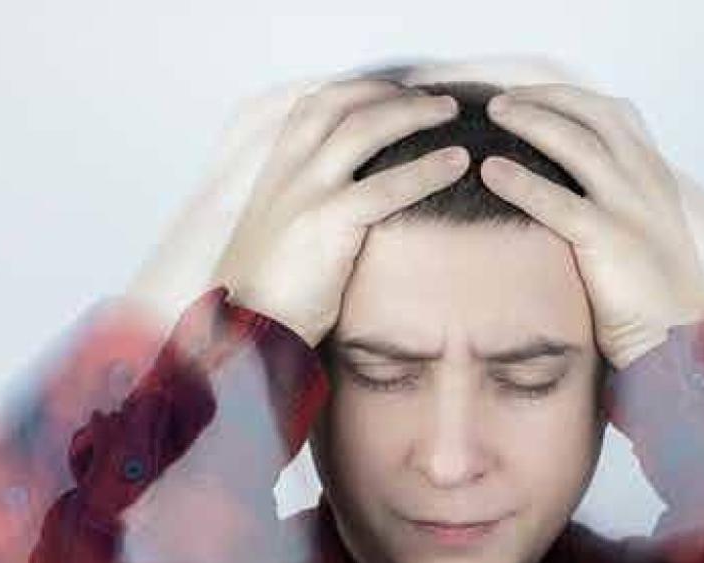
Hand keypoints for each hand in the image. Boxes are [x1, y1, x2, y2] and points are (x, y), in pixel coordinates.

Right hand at [211, 78, 469, 346]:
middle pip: (342, 106)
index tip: (393, 93)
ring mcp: (305, 193)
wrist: (246, 329)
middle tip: (434, 100)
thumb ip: (302, 208)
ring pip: (364, 130)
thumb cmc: (268, 294)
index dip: (357, 91)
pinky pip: (386, 186)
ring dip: (413, 114)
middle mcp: (287, 172)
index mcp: (274, 172)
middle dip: (391, 94)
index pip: (313, 106)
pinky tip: (457, 163)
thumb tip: (342, 205)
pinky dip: (426, 169)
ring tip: (451, 112)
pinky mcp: (327, 222)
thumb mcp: (278, 237)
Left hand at [480, 84, 703, 369]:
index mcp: (655, 176)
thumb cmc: (653, 295)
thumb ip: (617, 204)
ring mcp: (631, 208)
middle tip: (502, 101)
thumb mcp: (644, 234)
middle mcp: (647, 181)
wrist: (682, 338)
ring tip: (494, 115)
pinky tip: (491, 171)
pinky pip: (558, 201)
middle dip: (544, 99)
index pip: (612, 113)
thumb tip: (572, 190)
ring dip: (531, 120)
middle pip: (592, 114)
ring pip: (575, 143)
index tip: (531, 96)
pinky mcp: (611, 240)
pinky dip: (521, 181)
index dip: (568, 98)